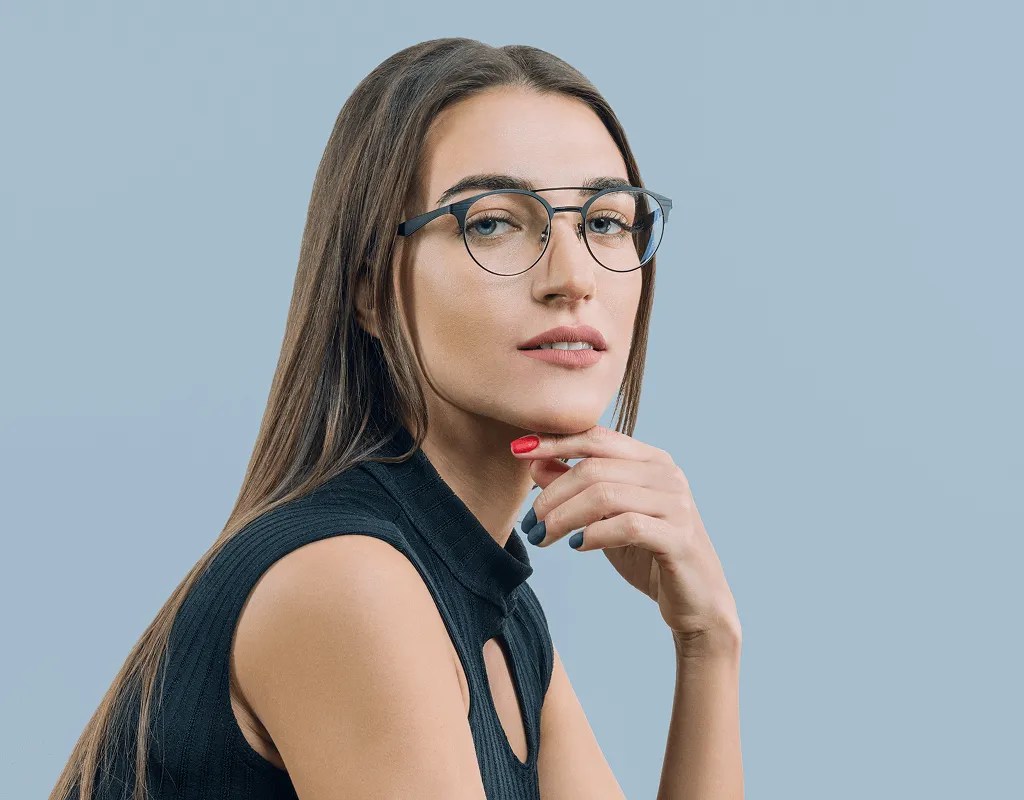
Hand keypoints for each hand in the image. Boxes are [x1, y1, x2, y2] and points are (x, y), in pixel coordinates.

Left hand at [512, 425, 739, 645]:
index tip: (518, 449)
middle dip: (552, 494)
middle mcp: (667, 474)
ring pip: (605, 495)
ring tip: (543, 537)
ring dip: (564, 517)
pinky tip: (576, 547)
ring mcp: (676, 504)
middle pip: (594, 468)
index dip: (554, 441)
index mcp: (651, 460)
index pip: (597, 437)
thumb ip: (576, 487)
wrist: (696, 601)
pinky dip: (593, 535)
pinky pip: (626, 525)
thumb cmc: (648, 554)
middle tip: (530, 522)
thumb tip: (534, 462)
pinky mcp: (679, 537)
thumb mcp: (605, 518)